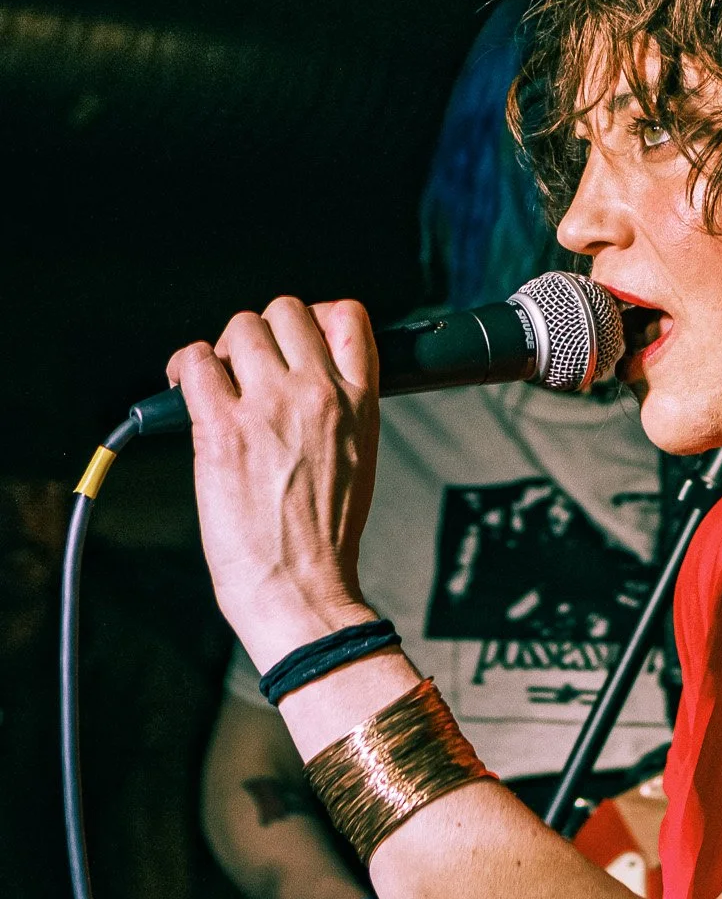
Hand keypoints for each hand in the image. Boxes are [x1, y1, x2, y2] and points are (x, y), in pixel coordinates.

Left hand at [166, 297, 379, 668]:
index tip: (294, 344)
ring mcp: (270, 407)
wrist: (301, 587)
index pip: (348, 317)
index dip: (315, 320)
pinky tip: (184, 393)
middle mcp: (319, 394)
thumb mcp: (358, 458)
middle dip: (260, 334)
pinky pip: (195, 362)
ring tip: (214, 384)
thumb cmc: (324, 537)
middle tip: (246, 370)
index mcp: (360, 402)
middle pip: (285, 311)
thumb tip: (302, 379)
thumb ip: (340, 409)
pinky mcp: (223, 428)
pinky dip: (185, 369)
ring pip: (239, 329)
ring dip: (222, 351)